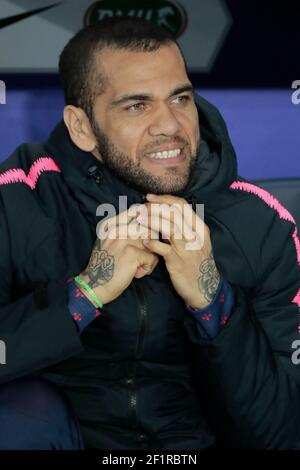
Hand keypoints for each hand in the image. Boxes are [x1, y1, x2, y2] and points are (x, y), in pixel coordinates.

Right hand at [76, 206, 158, 304]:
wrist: (94, 286)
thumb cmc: (105, 266)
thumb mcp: (108, 242)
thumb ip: (123, 231)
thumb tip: (146, 223)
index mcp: (110, 224)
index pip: (136, 209)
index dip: (148, 219)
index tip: (149, 232)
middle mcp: (116, 228)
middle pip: (148, 226)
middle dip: (153, 241)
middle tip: (145, 255)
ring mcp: (124, 240)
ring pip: (153, 241)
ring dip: (151, 256)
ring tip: (140, 266)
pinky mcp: (131, 253)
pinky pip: (152, 257)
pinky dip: (148, 268)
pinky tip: (137, 274)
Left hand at [138, 194, 220, 308]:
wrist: (204, 288)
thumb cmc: (197, 264)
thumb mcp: (198, 242)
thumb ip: (186, 228)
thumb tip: (167, 213)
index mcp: (200, 228)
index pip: (182, 205)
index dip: (164, 199)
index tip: (150, 198)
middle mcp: (195, 236)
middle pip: (174, 213)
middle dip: (155, 207)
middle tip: (141, 207)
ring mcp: (187, 249)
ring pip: (169, 227)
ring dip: (152, 221)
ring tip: (139, 218)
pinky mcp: (177, 262)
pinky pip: (162, 249)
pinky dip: (151, 243)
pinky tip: (143, 240)